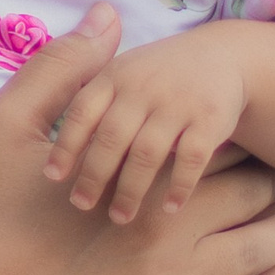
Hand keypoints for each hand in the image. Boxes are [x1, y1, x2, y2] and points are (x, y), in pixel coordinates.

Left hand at [43, 19, 252, 224]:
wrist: (221, 57)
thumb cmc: (155, 77)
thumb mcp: (120, 74)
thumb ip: (90, 102)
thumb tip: (53, 151)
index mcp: (114, 76)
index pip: (82, 112)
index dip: (65, 145)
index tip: (52, 177)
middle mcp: (144, 87)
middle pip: (111, 137)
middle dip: (94, 175)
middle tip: (81, 205)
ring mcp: (179, 102)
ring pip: (148, 152)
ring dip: (131, 189)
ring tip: (120, 217)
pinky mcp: (211, 118)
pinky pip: (192, 159)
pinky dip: (179, 186)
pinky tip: (168, 209)